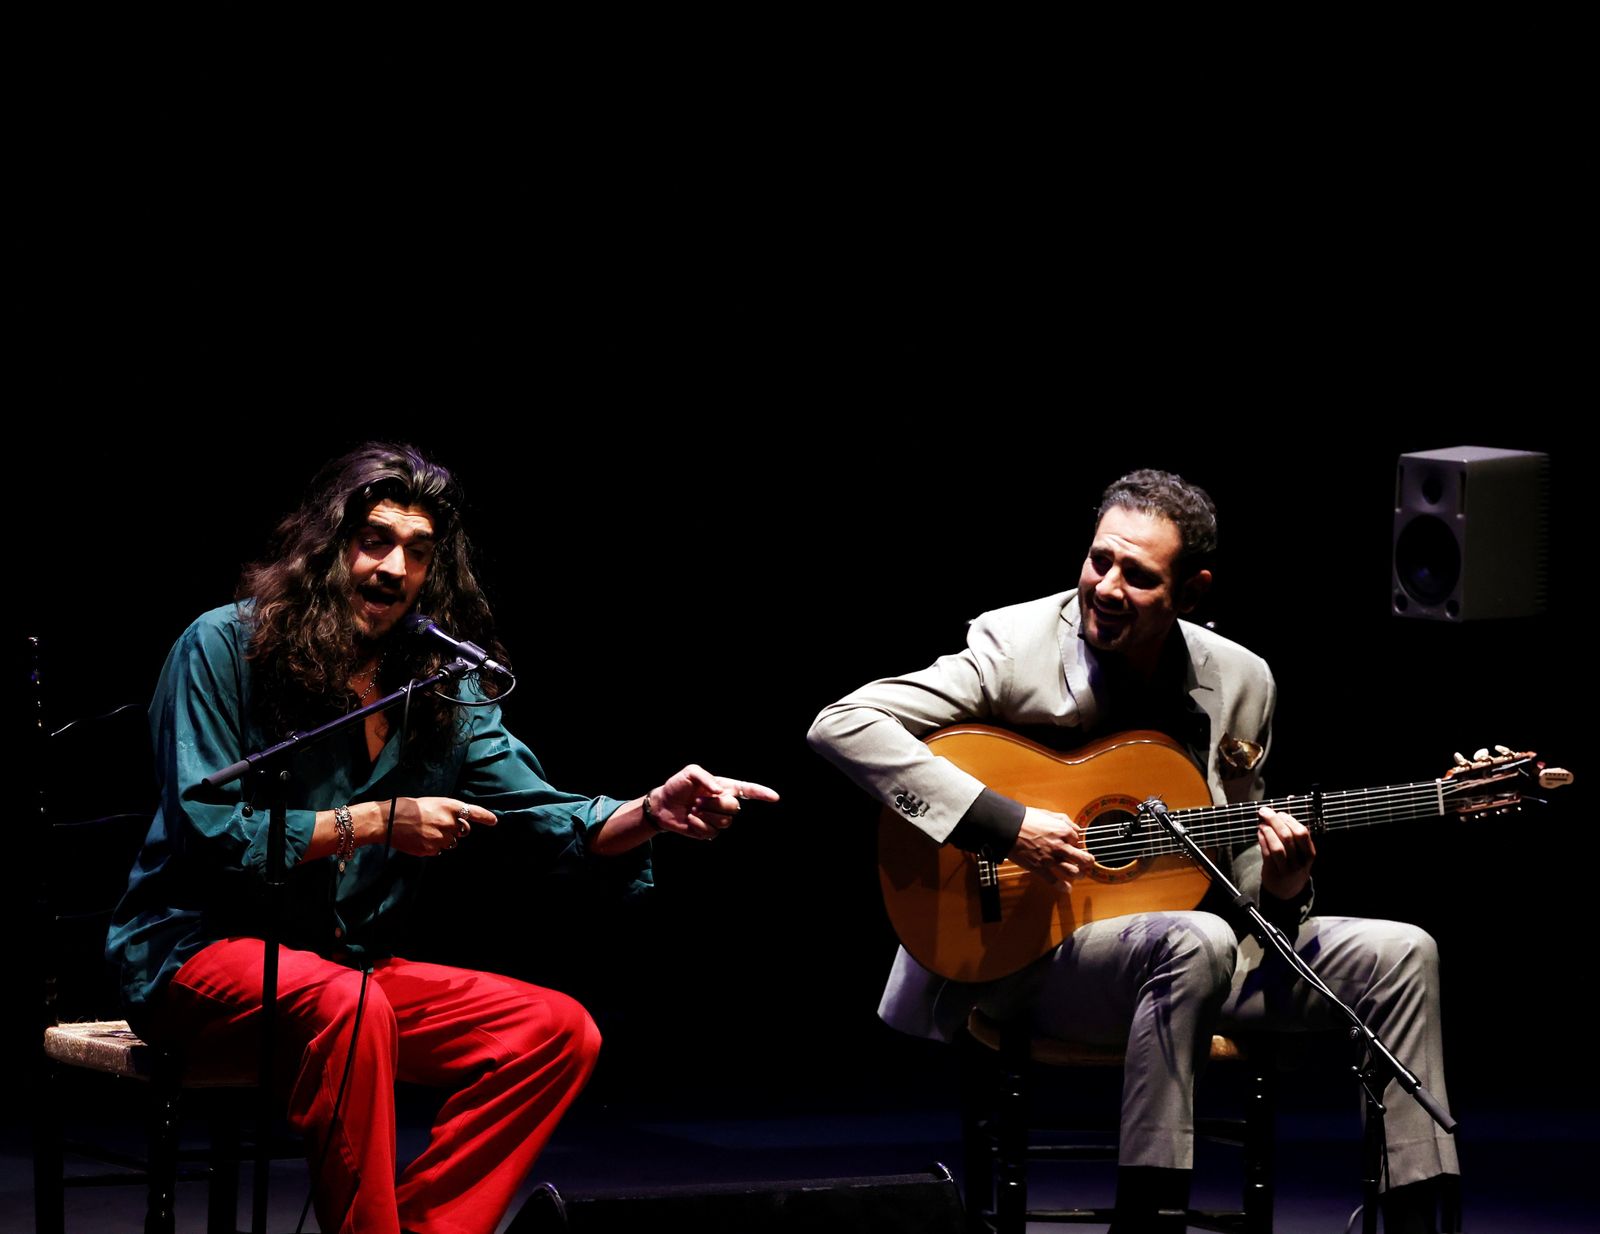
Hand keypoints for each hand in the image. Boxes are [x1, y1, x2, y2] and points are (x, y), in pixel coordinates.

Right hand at [387, 796, 497, 856]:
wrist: (388, 821)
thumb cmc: (408, 808)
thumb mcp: (432, 803)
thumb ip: (448, 812)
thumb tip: (457, 825)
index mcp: (449, 806)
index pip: (474, 812)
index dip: (486, 817)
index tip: (494, 821)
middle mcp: (449, 822)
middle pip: (464, 831)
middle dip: (458, 829)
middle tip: (441, 824)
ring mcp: (441, 838)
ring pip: (452, 842)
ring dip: (444, 838)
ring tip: (426, 831)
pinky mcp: (431, 849)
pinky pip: (439, 850)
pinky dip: (433, 846)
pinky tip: (421, 838)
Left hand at [645, 764, 779, 840]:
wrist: (663, 805)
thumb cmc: (678, 785)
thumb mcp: (690, 772)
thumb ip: (706, 777)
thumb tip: (719, 791)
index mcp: (725, 787)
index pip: (748, 790)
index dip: (762, 793)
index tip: (774, 797)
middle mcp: (725, 803)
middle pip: (734, 807)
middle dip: (715, 805)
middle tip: (698, 800)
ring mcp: (718, 818)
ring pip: (725, 821)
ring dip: (706, 814)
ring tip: (694, 809)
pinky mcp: (710, 832)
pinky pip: (712, 832)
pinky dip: (698, 825)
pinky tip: (690, 819)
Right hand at [1009, 806, 1093, 885]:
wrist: (1008, 828)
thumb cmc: (1026, 819)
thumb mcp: (1048, 814)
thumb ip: (1065, 820)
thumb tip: (1077, 828)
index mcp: (1064, 832)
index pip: (1078, 841)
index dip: (1076, 844)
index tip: (1074, 846)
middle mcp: (1061, 847)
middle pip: (1083, 860)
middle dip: (1087, 862)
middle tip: (1087, 864)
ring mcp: (1051, 859)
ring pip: (1073, 872)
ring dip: (1078, 875)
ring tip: (1078, 875)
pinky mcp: (1040, 869)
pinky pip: (1055, 881)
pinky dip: (1063, 887)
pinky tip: (1066, 888)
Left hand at [1257, 805, 1314, 900]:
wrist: (1287, 890)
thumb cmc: (1293, 865)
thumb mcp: (1300, 853)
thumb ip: (1293, 836)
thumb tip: (1278, 814)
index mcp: (1309, 854)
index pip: (1302, 833)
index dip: (1289, 820)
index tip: (1279, 812)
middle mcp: (1300, 862)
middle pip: (1288, 837)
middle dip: (1275, 821)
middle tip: (1264, 811)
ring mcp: (1287, 868)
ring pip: (1277, 846)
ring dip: (1268, 831)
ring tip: (1262, 824)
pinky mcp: (1274, 872)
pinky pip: (1267, 854)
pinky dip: (1262, 840)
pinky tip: (1259, 833)